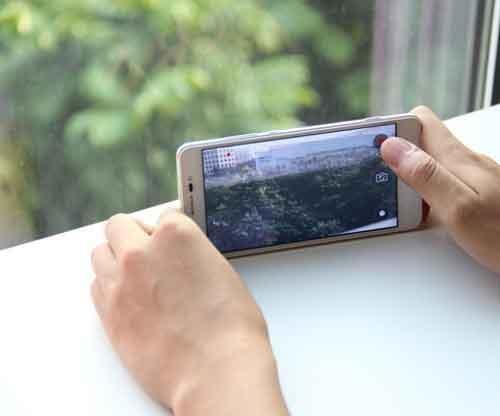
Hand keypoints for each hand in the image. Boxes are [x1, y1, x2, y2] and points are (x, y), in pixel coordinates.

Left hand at [91, 209, 287, 414]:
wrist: (215, 369)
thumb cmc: (230, 325)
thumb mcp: (221, 272)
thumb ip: (192, 255)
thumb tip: (180, 259)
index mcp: (176, 235)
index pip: (164, 216)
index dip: (172, 234)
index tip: (174, 248)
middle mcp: (142, 251)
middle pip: (119, 226)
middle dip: (133, 236)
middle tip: (148, 254)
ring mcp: (120, 281)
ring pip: (100, 252)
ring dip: (115, 259)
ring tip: (135, 277)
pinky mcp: (108, 312)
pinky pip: (96, 285)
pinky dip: (109, 286)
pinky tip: (129, 299)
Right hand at [381, 106, 499, 273]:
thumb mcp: (458, 207)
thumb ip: (425, 175)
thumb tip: (392, 147)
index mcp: (458, 159)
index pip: (421, 120)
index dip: (396, 128)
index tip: (376, 147)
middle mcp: (465, 162)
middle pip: (423, 141)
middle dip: (397, 152)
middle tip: (381, 175)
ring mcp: (472, 176)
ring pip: (431, 161)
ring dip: (409, 171)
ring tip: (396, 193)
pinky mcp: (476, 192)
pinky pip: (442, 180)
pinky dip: (424, 188)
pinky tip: (421, 207)